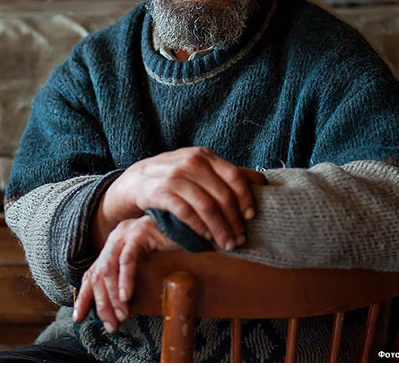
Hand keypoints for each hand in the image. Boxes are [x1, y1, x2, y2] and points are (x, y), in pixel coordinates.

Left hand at [74, 215, 176, 332]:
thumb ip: (131, 279)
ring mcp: (127, 233)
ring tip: (122, 316)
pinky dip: (125, 280)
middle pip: (98, 274)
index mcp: (114, 245)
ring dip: (113, 296)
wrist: (190, 226)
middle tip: (111, 325)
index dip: (84, 296)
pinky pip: (127, 259)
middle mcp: (116, 237)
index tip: (79, 318)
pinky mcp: (140, 232)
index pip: (92, 273)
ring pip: (109, 268)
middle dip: (101, 303)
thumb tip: (120, 310)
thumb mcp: (147, 266)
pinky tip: (127, 297)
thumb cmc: (173, 248)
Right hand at [96, 147, 265, 251]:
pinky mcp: (161, 192)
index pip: (234, 176)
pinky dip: (199, 227)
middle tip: (240, 239)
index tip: (251, 217)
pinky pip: (186, 212)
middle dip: (234, 221)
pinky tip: (206, 236)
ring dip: (219, 229)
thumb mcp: (198, 167)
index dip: (246, 198)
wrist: (136, 179)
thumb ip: (223, 173)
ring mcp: (175, 176)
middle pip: (222, 195)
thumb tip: (261, 181)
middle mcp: (192, 162)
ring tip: (226, 243)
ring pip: (206, 206)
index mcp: (205, 155)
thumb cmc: (174, 176)